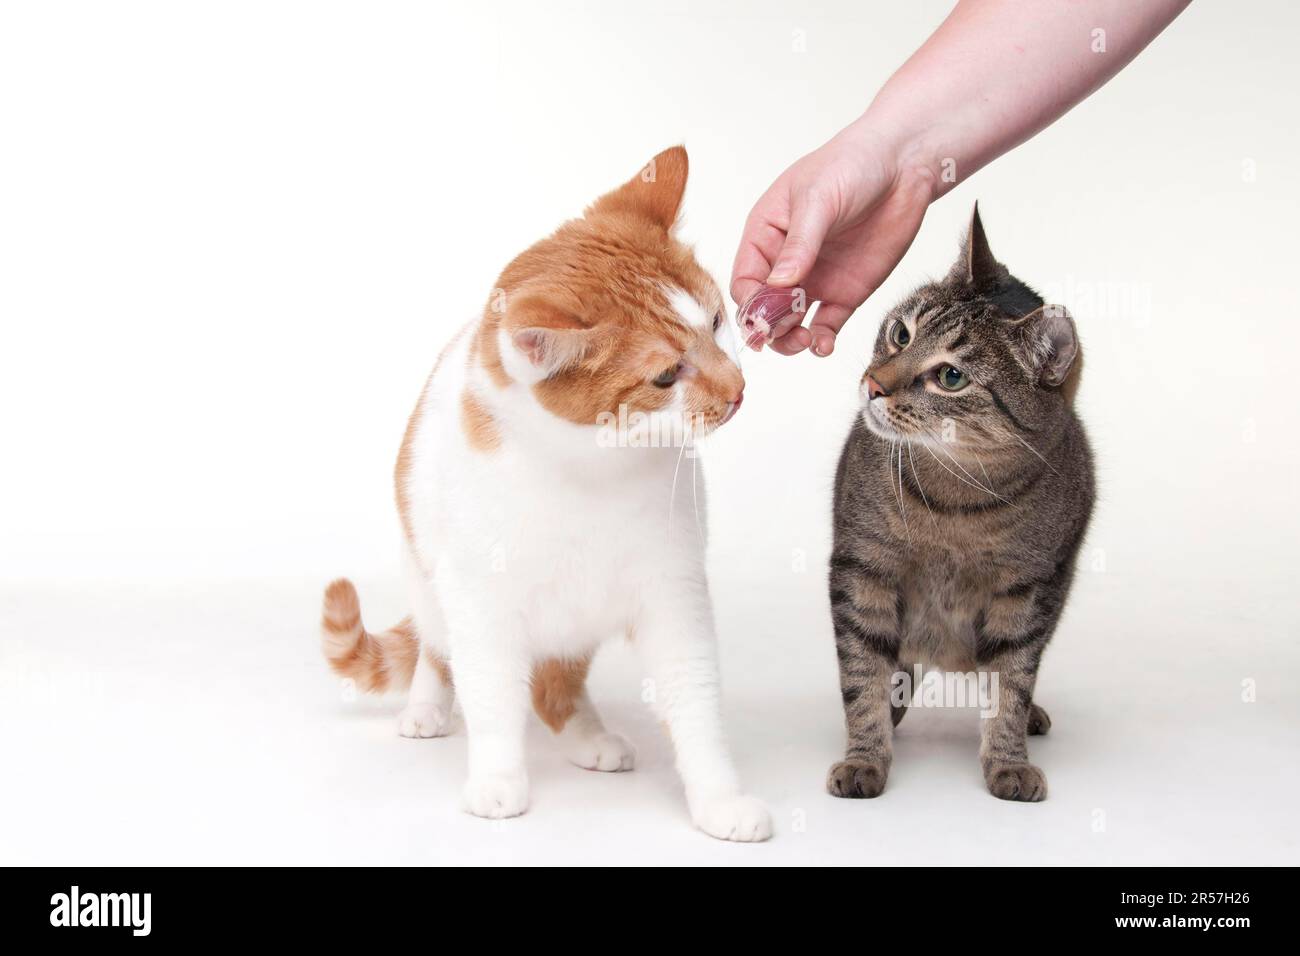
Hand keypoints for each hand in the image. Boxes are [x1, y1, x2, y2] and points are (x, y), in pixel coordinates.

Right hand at [731, 122, 934, 356]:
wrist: (904, 164)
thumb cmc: (850, 165)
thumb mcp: (818, 199)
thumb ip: (800, 244)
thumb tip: (778, 284)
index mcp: (766, 236)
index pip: (745, 280)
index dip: (751, 302)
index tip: (765, 315)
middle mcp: (785, 263)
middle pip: (764, 310)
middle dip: (770, 327)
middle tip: (787, 333)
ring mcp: (815, 280)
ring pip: (790, 325)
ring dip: (791, 340)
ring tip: (806, 340)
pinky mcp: (845, 292)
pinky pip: (825, 325)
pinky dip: (821, 341)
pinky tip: (824, 344)